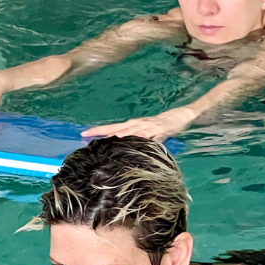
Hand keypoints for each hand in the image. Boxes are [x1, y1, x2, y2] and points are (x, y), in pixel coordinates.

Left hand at [80, 106, 195, 142]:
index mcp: (132, 125)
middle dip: (101, 133)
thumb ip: (136, 140)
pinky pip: (148, 137)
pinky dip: (140, 140)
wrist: (181, 116)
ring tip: (105, 142)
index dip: (99, 131)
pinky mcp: (159, 131)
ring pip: (129, 132)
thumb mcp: (147, 133)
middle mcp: (137, 124)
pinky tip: (133, 143)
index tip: (84, 134)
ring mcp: (147, 127)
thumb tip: (123, 148)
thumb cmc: (163, 125)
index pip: (112, 128)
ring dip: (117, 137)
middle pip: (116, 129)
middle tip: (86, 136)